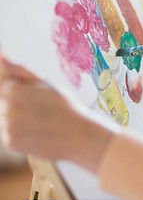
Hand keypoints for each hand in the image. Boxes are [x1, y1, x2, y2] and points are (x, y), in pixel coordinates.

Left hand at [0, 55, 112, 172]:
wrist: (78, 134)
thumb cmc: (65, 106)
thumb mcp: (47, 82)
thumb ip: (20, 69)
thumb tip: (0, 56)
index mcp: (13, 90)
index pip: (5, 86)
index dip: (22, 91)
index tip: (38, 98)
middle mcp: (7, 108)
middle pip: (3, 103)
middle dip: (18, 105)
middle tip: (42, 110)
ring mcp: (7, 126)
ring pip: (5, 119)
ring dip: (18, 119)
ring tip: (40, 122)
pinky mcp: (10, 142)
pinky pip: (9, 134)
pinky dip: (20, 133)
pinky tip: (37, 132)